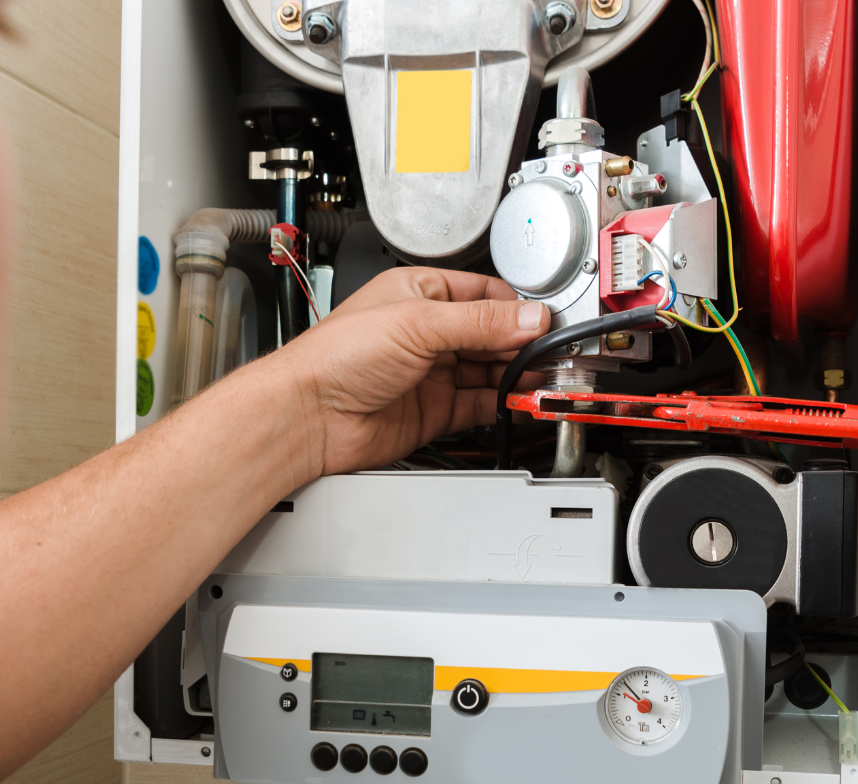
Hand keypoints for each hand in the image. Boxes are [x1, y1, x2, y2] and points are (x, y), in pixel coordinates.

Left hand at [263, 267, 545, 477]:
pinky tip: (517, 402)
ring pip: (489, 371)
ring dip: (516, 376)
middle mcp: (428, 332)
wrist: (309, 416)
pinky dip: (502, 404)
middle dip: (521, 345)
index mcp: (420, 294)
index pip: (484, 295)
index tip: (541, 324)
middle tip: (548, 356)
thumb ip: (479, 322)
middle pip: (493, 334)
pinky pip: (479, 404)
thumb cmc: (336, 357)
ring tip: (540, 380)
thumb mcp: (417, 324)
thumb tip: (528, 317)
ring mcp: (432, 373)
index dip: (515, 309)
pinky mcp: (434, 410)